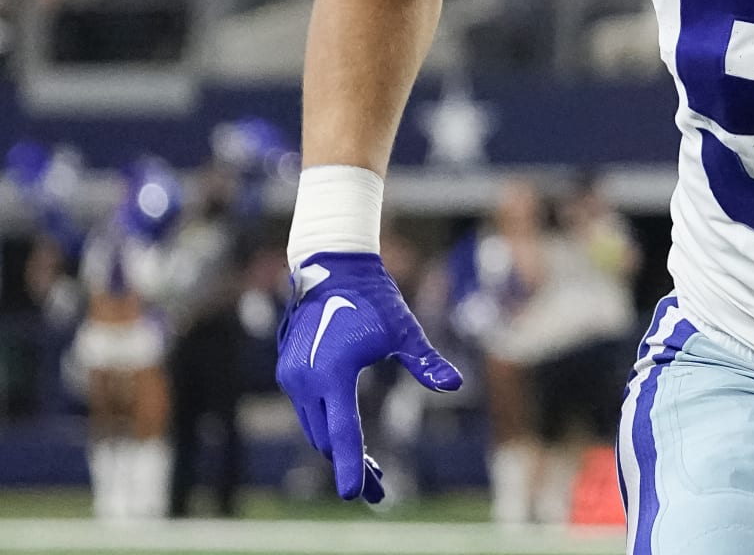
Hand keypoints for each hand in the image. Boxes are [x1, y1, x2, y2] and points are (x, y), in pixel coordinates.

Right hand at [277, 252, 461, 501]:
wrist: (333, 268)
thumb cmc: (375, 298)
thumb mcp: (403, 330)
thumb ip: (426, 360)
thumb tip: (455, 385)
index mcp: (333, 373)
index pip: (343, 432)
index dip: (350, 466)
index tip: (354, 494)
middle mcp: (305, 380)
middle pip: (327, 439)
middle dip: (352, 465)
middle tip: (381, 491)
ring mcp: (292, 377)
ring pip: (315, 428)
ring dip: (339, 449)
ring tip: (374, 471)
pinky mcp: (289, 372)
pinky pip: (308, 412)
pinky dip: (328, 428)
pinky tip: (350, 439)